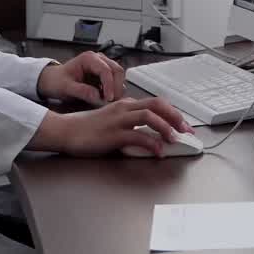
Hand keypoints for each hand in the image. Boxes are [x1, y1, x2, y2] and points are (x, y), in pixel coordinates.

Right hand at [30, 96, 193, 156]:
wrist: (66, 131)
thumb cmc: (88, 129)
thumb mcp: (113, 120)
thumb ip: (131, 124)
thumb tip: (151, 134)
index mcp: (126, 104)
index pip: (156, 103)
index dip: (173, 113)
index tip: (183, 125)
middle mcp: (124, 108)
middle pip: (157, 105)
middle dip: (175, 117)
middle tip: (187, 131)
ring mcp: (118, 120)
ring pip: (149, 117)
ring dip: (165, 127)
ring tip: (175, 139)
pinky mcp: (112, 134)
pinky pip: (136, 136)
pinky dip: (150, 143)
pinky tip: (157, 150)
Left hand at [37, 52, 125, 104]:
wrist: (52, 81)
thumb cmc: (57, 81)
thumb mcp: (66, 87)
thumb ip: (81, 91)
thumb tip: (97, 97)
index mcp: (88, 58)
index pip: (105, 69)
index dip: (109, 84)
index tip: (109, 98)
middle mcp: (98, 59)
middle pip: (116, 70)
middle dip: (117, 86)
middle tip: (113, 101)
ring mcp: (102, 66)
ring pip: (118, 75)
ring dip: (117, 88)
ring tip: (109, 101)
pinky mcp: (103, 74)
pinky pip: (114, 81)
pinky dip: (114, 90)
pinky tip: (107, 99)